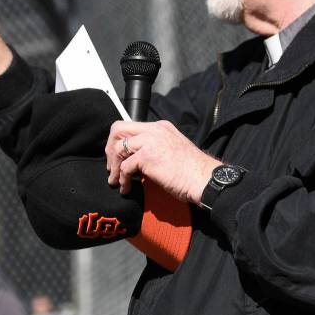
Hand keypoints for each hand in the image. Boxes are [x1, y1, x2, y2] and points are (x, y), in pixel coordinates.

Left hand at [106, 120, 220, 202]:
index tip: (117, 157)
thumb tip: (136, 158)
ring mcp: (150, 141)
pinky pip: (125, 167)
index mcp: (160, 127)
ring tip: (115, 181)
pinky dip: (123, 180)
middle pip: (118, 129)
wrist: (204, 179)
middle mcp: (154, 130)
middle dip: (110, 149)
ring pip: (118, 148)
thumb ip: (155, 147)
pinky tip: (126, 188)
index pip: (130, 126)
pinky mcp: (147, 156)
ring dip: (114, 168)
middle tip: (111, 167)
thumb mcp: (172, 149)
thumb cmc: (191, 171)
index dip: (118, 141)